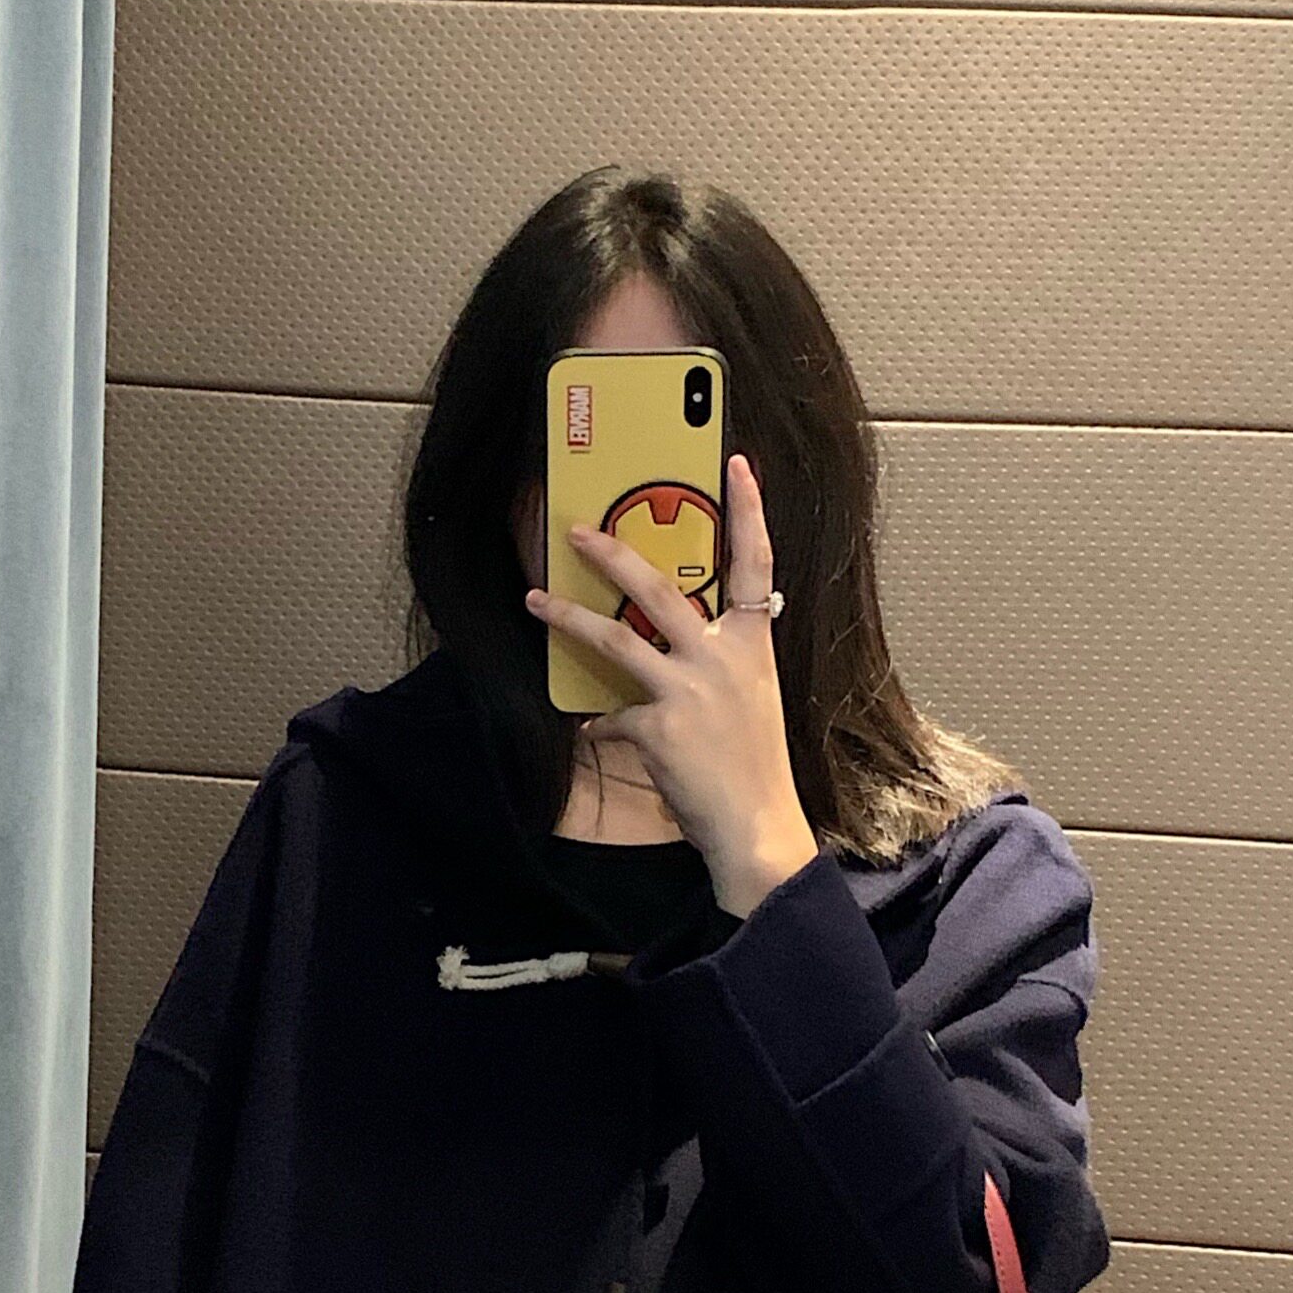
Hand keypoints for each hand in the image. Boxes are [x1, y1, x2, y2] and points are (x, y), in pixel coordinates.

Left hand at [524, 451, 821, 916]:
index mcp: (752, 643)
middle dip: (613, 555)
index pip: (757, 564)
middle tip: (577, 530)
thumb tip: (673, 646)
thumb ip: (719, 661)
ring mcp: (689, 690)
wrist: (757, 826)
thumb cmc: (753, 764)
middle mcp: (722, 657)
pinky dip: (600, 721)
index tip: (738, 466)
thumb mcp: (752, 697)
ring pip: (615, 638)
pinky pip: (611, 714)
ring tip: (534, 597)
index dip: (750, 512)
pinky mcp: (658, 728)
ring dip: (568, 617)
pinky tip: (595, 730)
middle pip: (659, 589)